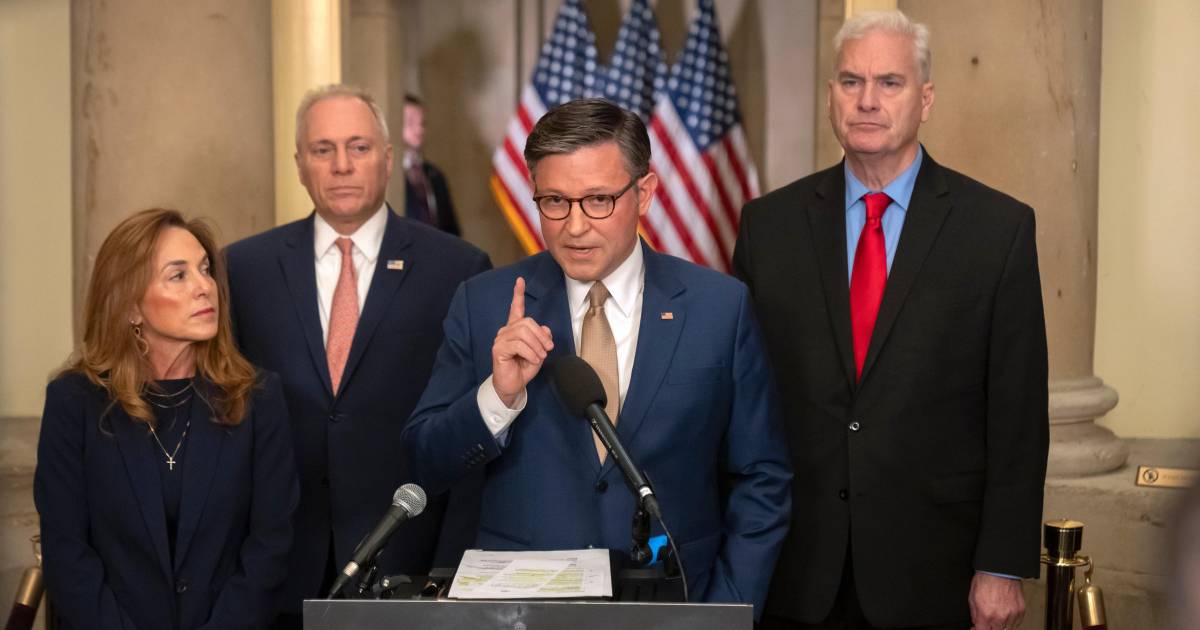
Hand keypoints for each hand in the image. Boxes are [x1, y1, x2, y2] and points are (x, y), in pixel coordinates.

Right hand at [491, 277, 553, 406]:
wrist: (512, 386)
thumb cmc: (523, 368)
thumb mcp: (539, 352)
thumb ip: (542, 338)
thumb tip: (544, 328)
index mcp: (515, 329)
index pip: (516, 308)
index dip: (518, 294)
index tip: (520, 280)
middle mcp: (506, 331)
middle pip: (528, 322)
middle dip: (542, 336)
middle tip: (547, 350)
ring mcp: (501, 339)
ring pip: (524, 333)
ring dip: (537, 347)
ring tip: (539, 357)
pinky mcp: (499, 349)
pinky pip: (520, 345)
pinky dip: (531, 353)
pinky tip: (532, 360)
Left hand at [969, 572, 1024, 629]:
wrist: (1000, 570)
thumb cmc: (986, 580)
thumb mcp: (972, 597)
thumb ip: (974, 614)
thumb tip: (976, 622)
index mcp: (986, 614)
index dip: (978, 629)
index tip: (977, 627)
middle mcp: (1000, 616)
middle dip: (990, 627)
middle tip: (988, 621)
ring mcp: (1012, 614)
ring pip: (1007, 629)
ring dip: (1001, 625)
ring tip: (997, 616)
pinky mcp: (1021, 610)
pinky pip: (1017, 622)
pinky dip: (1011, 621)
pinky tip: (1005, 614)